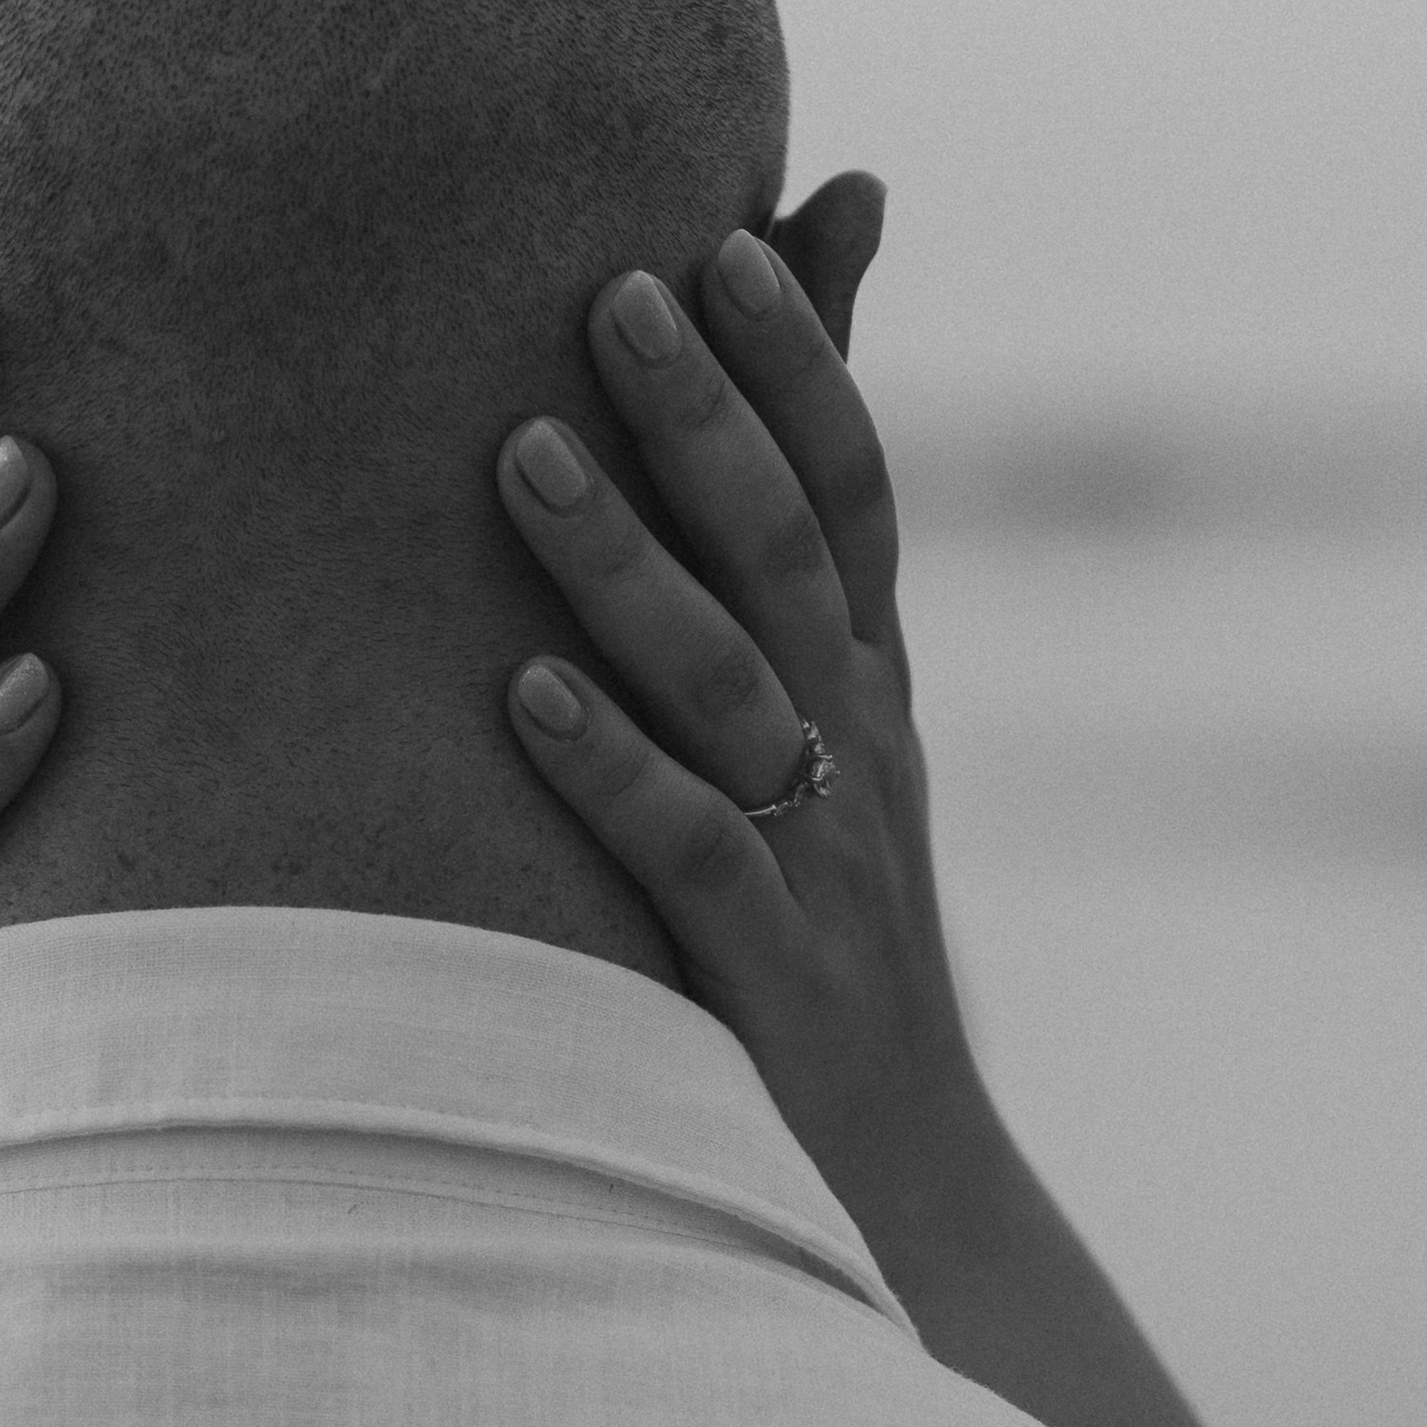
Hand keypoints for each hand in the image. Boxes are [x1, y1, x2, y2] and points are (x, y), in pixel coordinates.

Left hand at [496, 173, 1006, 1288]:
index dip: (802, 362)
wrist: (903, 1187)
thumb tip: (756, 471)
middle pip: (788, 550)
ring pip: (729, 683)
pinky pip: (687, 853)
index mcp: (870, 686)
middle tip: (614, 284)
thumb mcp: (830, 756)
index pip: (851, 492)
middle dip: (706, 414)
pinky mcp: (769, 977)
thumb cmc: (822, 942)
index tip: (722, 238)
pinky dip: (609, 767)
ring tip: (523, 452)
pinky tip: (526, 696)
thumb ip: (794, 597)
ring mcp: (823, 860)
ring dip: (626, 565)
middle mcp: (859, 749)